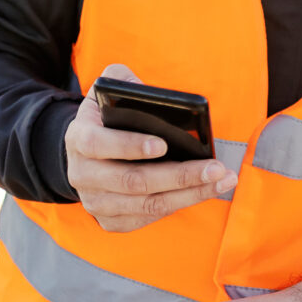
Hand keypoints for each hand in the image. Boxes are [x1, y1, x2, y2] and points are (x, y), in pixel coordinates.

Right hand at [68, 63, 234, 231]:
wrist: (87, 154)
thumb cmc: (106, 117)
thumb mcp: (107, 90)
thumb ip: (122, 80)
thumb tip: (146, 90)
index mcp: (79, 138)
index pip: (100, 144)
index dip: (130, 146)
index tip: (163, 144)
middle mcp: (83, 175)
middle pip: (133, 182)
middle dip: (180, 176)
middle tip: (215, 168)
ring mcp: (96, 202)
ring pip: (147, 205)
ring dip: (189, 195)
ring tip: (221, 181)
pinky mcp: (110, 221)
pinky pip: (148, 218)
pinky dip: (180, 205)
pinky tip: (205, 192)